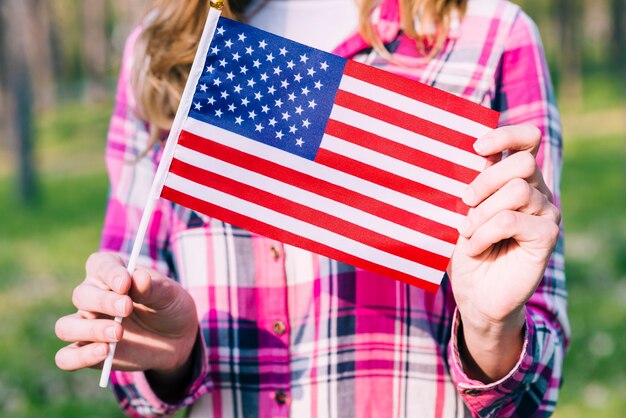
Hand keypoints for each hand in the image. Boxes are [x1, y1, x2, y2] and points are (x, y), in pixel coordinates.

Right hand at [55, 252, 198, 376]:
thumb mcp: (169, 294)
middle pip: (82, 295)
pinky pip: (67, 357)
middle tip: (127, 309)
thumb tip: (139, 278)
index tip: (125, 283)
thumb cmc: (169, 306)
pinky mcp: (87, 352)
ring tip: (118, 334)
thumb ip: (153, 287)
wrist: (177, 338)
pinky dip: (79, 357)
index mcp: (112, 272)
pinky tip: (104, 353)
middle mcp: (93, 297)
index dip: (109, 273)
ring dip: (89, 330)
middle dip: (104, 302)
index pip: (100, 265)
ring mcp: (87, 325)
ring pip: (66, 326)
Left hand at [447, 124, 560, 379]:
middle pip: (523, 163)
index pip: (527, 140)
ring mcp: (545, 212)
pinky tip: (476, 247)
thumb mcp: (460, 211)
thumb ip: (468, 182)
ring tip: (467, 232)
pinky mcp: (547, 236)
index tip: (477, 147)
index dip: (506, 135)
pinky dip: (486, 233)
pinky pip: (512, 220)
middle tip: (464, 201)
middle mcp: (536, 190)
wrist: (474, 293)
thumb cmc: (464, 248)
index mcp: (515, 178)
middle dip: (486, 179)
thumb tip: (460, 152)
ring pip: (518, 191)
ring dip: (482, 212)